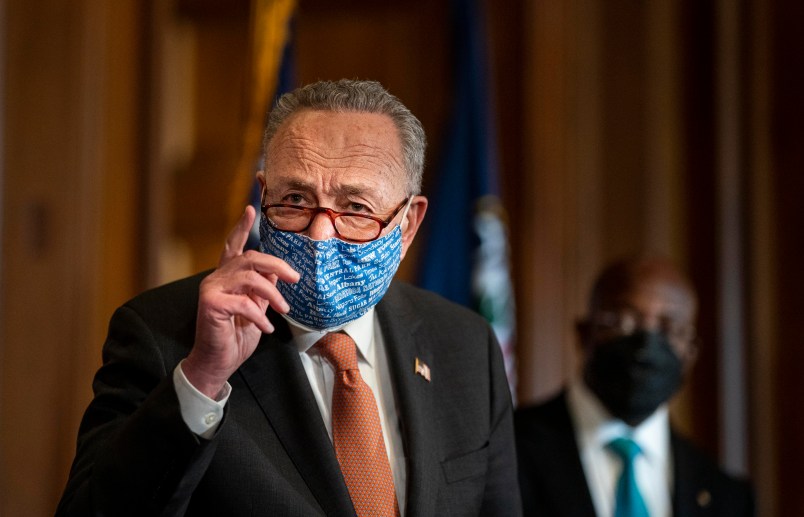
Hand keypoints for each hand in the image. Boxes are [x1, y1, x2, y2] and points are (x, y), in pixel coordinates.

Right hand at [183, 206, 299, 397]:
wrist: (218, 362)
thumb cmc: (236, 337)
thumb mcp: (257, 309)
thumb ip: (264, 289)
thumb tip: (277, 270)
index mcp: (227, 278)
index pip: (234, 247)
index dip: (242, 227)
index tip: (251, 209)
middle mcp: (216, 279)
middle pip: (251, 258)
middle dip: (277, 264)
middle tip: (295, 278)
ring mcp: (211, 289)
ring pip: (250, 278)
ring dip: (272, 293)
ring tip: (283, 309)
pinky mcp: (210, 303)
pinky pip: (244, 302)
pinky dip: (260, 315)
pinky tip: (266, 328)